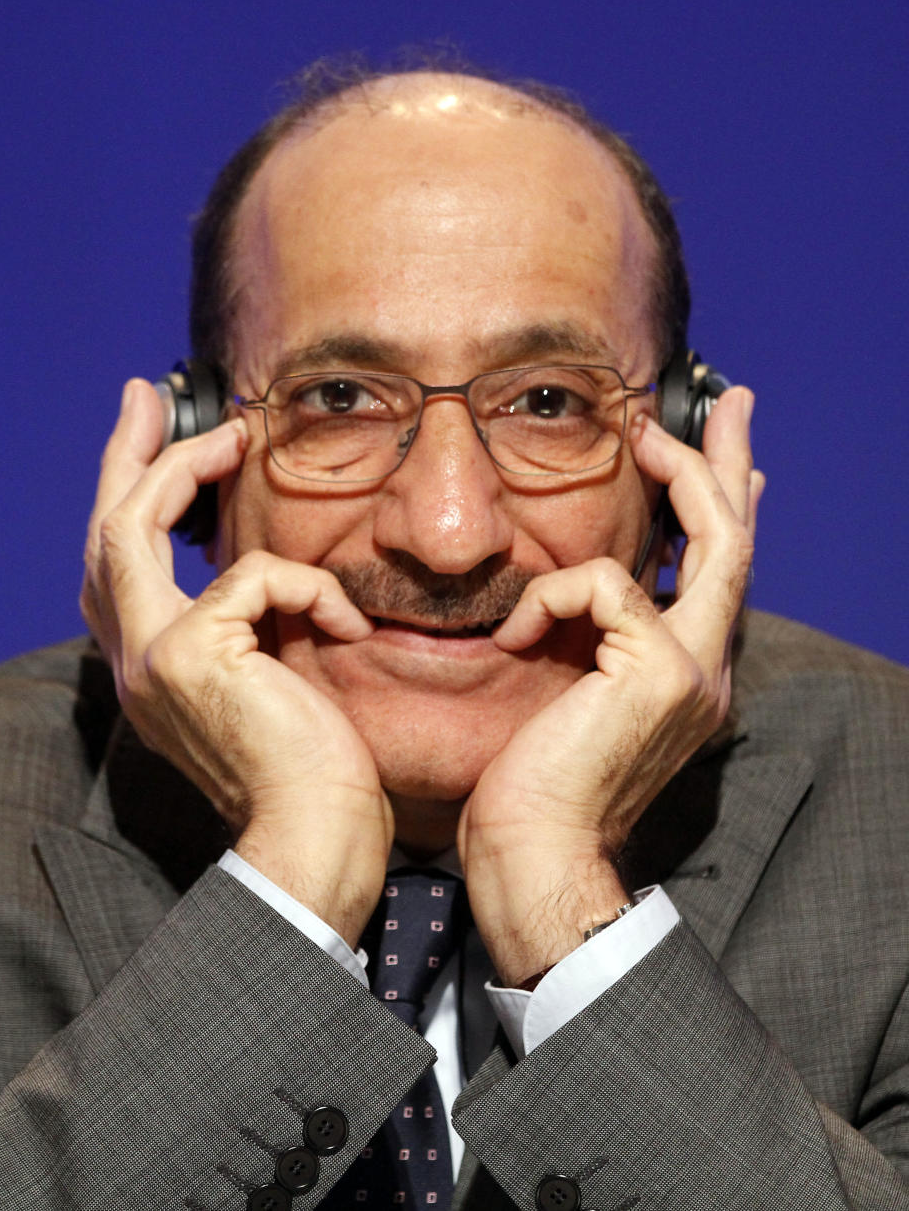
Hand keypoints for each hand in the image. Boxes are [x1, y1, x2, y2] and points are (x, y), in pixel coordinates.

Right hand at [81, 379, 392, 943]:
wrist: (320, 835)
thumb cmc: (314, 767)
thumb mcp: (271, 681)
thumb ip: (250, 628)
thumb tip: (266, 572)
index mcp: (153, 671)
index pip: (119, 572)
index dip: (131, 503)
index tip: (160, 445)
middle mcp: (133, 664)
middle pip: (105, 535)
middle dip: (125, 457)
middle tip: (147, 397)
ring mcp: (151, 659)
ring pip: (135, 528)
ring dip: (182, 468)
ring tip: (232, 432)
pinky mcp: (191, 654)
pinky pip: (254, 576)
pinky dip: (307, 587)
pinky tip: (343, 620)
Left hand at [457, 387, 762, 985]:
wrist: (532, 853)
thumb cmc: (532, 784)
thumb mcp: (572, 693)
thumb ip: (595, 639)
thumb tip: (592, 587)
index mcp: (687, 679)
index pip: (718, 580)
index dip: (726, 515)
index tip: (726, 465)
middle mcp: (708, 672)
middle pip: (737, 545)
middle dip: (735, 467)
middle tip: (733, 403)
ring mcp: (695, 671)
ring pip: (710, 539)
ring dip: (681, 473)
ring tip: (648, 430)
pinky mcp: (660, 670)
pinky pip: (605, 584)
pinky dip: (554, 595)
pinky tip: (519, 634)